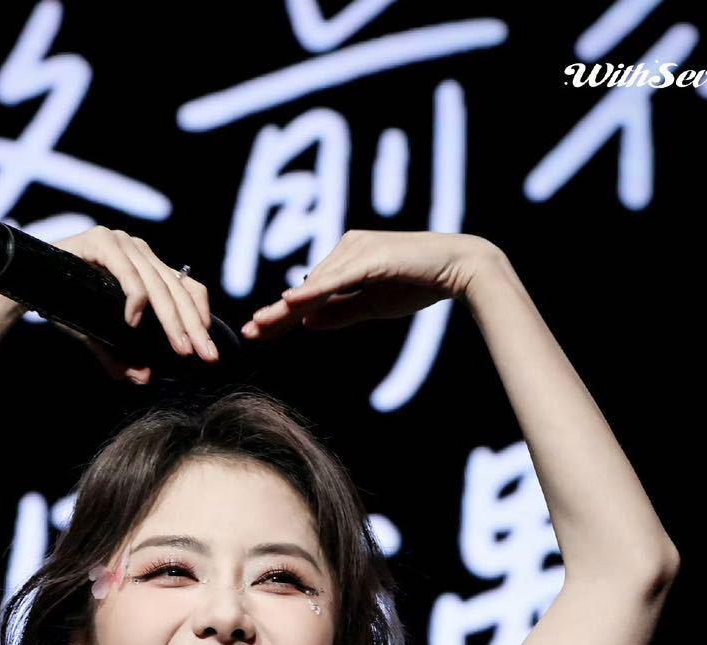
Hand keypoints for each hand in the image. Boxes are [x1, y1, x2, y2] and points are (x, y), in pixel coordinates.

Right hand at [48, 227, 219, 382]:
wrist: (29, 286)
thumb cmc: (68, 307)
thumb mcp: (101, 338)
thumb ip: (121, 357)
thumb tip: (144, 378)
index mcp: (147, 266)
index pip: (187, 287)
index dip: (200, 316)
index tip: (208, 348)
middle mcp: (139, 250)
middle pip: (177, 288)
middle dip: (193, 326)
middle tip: (204, 355)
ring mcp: (121, 243)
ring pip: (156, 283)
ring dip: (171, 319)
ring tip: (179, 347)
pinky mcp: (101, 241)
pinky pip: (125, 270)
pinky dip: (134, 296)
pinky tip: (134, 321)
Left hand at [242, 230, 499, 340]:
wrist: (458, 268)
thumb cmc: (419, 283)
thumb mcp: (372, 305)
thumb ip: (340, 312)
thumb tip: (305, 322)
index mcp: (346, 260)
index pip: (309, 294)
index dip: (282, 315)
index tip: (259, 333)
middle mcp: (347, 249)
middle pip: (305, 288)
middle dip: (276, 312)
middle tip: (248, 332)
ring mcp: (358, 250)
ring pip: (315, 285)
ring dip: (287, 306)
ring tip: (261, 324)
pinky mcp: (371, 257)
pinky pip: (335, 279)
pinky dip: (313, 293)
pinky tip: (290, 304)